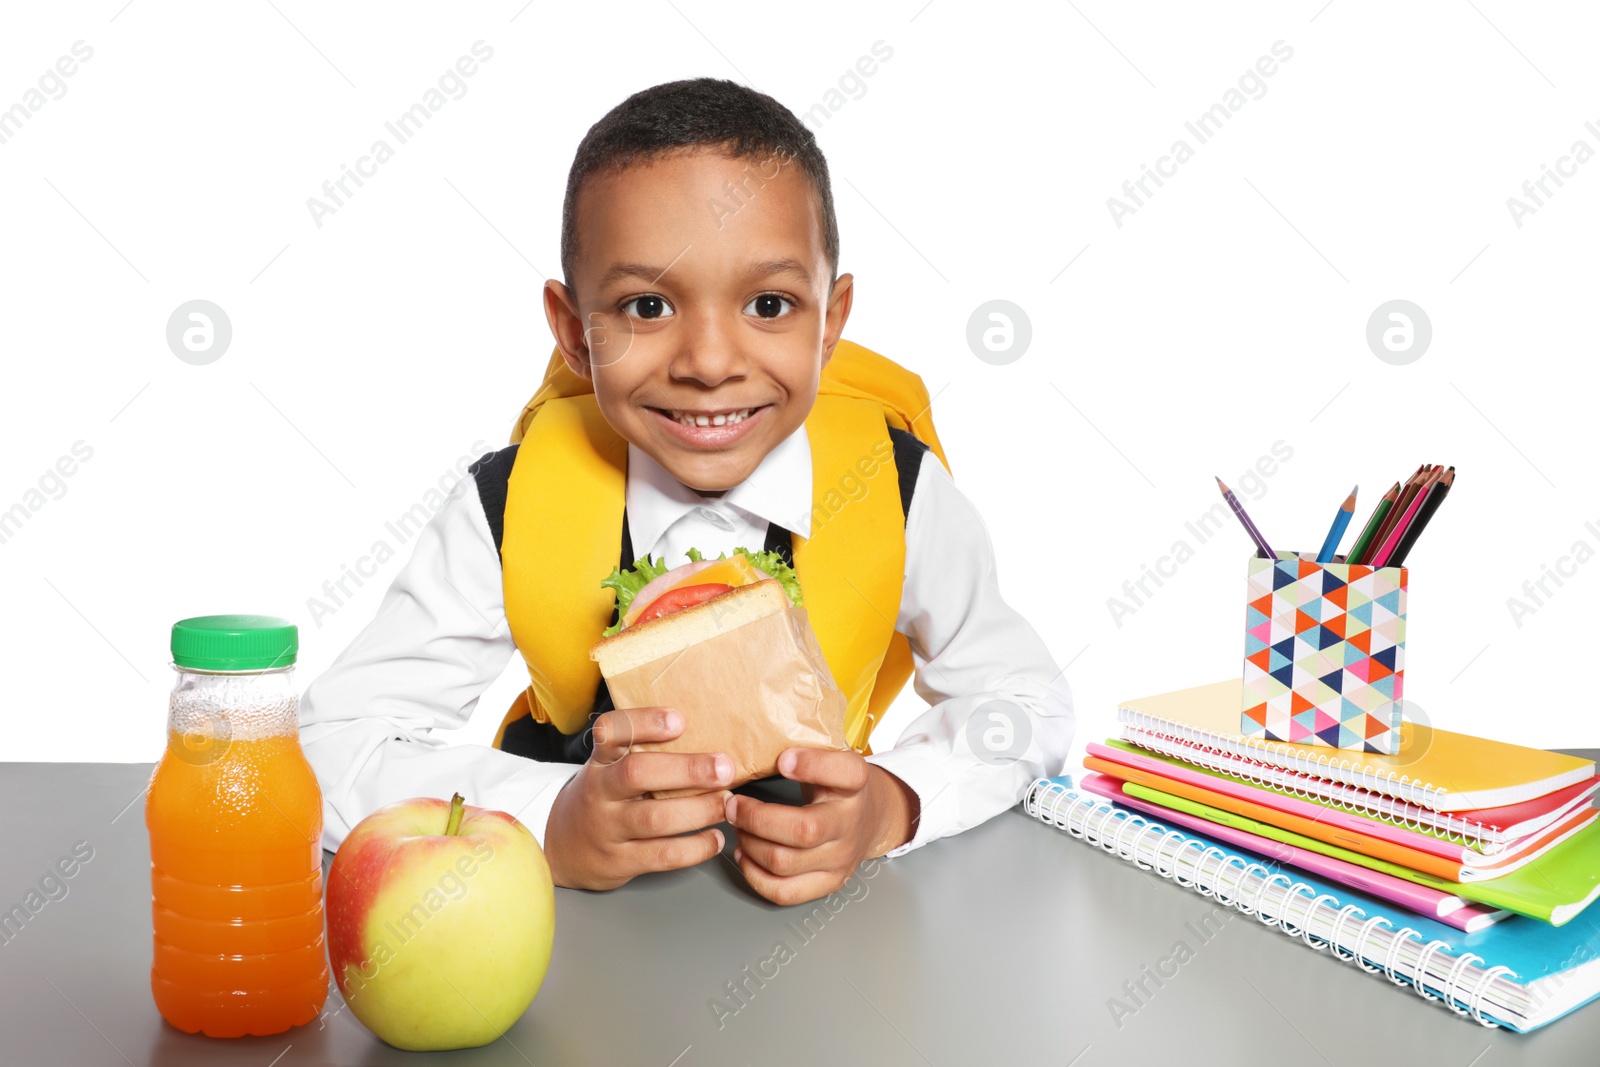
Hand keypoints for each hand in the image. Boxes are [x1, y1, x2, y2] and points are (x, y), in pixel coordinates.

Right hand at [543, 707, 733, 889]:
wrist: (561, 846)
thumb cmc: (602, 798)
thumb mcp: (609, 768)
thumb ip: (643, 753)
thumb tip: (707, 736)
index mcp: (601, 760)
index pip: (611, 732)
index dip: (644, 723)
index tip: (678, 720)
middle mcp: (600, 791)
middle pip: (637, 773)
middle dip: (686, 769)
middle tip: (724, 767)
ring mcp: (608, 827)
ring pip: (654, 818)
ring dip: (699, 810)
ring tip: (726, 803)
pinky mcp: (619, 860)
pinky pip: (661, 855)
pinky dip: (694, 848)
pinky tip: (715, 838)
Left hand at [724, 747, 919, 905]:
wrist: (872, 817)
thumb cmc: (838, 785)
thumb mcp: (832, 757)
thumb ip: (804, 751)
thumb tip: (752, 744)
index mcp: (855, 784)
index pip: (846, 773)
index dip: (812, 765)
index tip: (783, 759)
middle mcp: (851, 823)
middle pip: (802, 830)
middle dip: (755, 818)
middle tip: (733, 805)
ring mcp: (841, 858)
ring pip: (785, 862)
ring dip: (749, 844)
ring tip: (738, 827)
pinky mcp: (829, 882)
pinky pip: (785, 892)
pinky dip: (755, 874)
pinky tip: (746, 854)